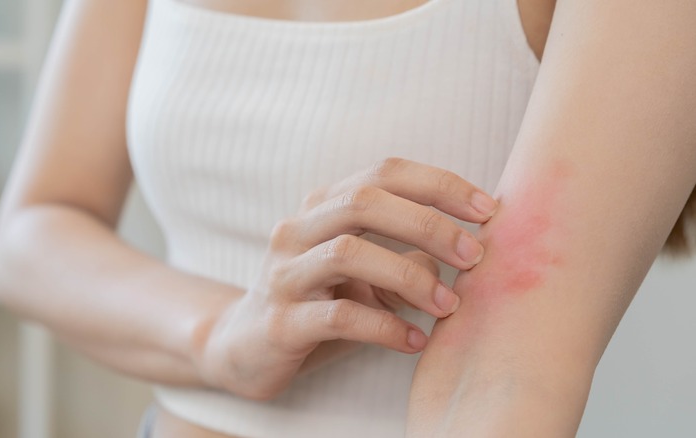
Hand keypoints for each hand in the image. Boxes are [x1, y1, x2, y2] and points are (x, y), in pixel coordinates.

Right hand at [196, 158, 497, 399]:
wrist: (246, 346)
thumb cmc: (319, 302)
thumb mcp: (364, 274)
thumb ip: (405, 257)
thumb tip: (459, 257)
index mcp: (321, 207)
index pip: (383, 174)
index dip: (438, 184)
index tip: (487, 209)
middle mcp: (298, 230)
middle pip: (365, 202)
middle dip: (428, 224)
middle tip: (474, 255)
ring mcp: (285, 274)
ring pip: (348, 253)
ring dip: (410, 276)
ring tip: (448, 305)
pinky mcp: (281, 321)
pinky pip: (337, 315)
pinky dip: (385, 325)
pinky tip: (414, 340)